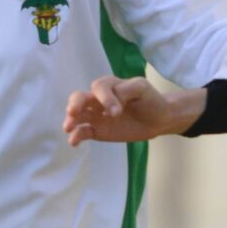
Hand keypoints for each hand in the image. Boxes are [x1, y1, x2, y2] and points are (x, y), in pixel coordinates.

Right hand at [64, 75, 195, 145]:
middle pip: (79, 98)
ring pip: (78, 115)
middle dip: (75, 104)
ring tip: (68, 128)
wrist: (158, 119)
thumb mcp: (142, 88)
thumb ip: (126, 90)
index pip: (99, 87)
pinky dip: (76, 136)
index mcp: (109, 85)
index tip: (117, 112)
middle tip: (73, 112)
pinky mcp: (97, 131)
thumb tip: (112, 102)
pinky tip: (73, 142)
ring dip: (71, 120)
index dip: (105, 98)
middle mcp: (98, 99)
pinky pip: (83, 132)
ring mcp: (96, 116)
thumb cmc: (150, 99)